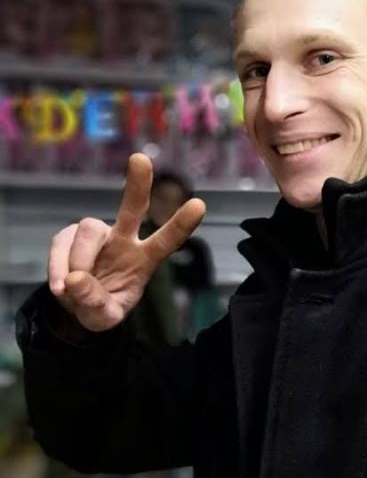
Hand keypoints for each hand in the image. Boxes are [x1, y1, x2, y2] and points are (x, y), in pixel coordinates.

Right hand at [48, 154, 205, 331]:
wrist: (73, 308)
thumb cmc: (100, 309)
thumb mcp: (104, 318)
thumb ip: (95, 304)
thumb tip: (75, 280)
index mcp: (145, 260)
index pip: (167, 241)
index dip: (182, 224)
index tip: (199, 204)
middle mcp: (124, 240)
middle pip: (132, 208)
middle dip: (137, 184)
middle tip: (140, 158)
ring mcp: (96, 235)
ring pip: (88, 231)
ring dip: (79, 261)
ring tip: (72, 288)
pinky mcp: (69, 235)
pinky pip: (61, 243)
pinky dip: (57, 267)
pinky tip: (61, 286)